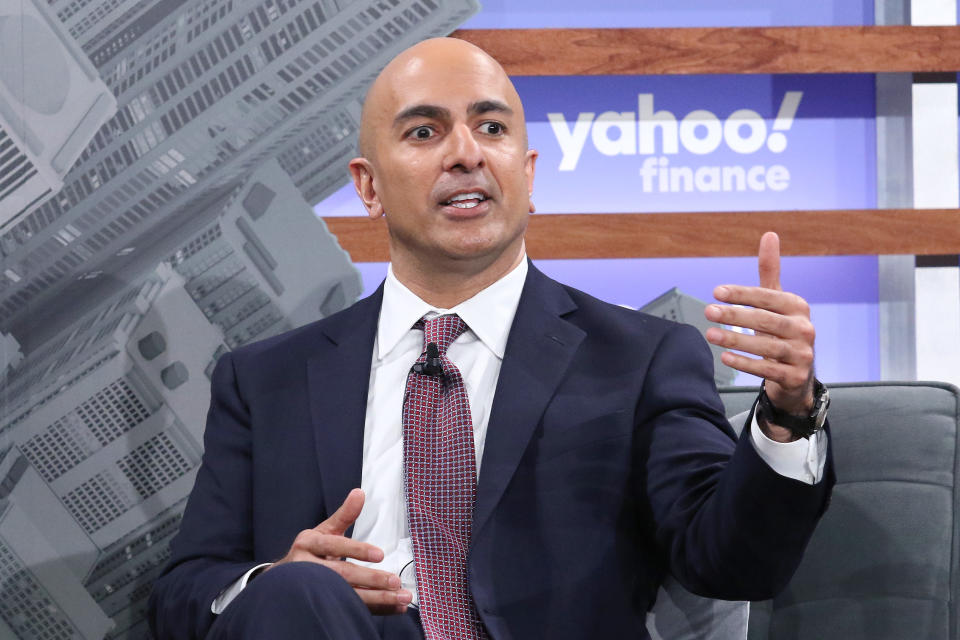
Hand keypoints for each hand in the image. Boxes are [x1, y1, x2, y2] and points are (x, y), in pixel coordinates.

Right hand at [268, 488, 410, 613]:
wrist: (283, 579)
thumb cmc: (310, 552)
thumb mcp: (324, 530)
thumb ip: (345, 515)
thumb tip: (359, 493)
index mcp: (309, 544)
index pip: (334, 546)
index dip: (357, 550)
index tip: (380, 554)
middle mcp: (307, 567)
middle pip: (341, 576)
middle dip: (371, 580)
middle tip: (395, 582)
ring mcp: (312, 589)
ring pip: (346, 596)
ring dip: (376, 599)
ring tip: (400, 598)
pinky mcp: (321, 604)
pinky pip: (350, 608)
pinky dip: (373, 609)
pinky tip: (392, 607)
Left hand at [703, 231, 815, 441]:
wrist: (796, 374)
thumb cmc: (781, 331)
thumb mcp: (777, 301)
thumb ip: (770, 271)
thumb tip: (769, 234)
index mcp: (797, 307)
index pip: (768, 297)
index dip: (743, 294)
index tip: (716, 292)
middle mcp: (803, 329)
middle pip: (766, 320)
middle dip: (735, 315)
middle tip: (708, 311)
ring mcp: (802, 354)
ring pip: (766, 346)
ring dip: (736, 339)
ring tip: (710, 334)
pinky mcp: (794, 376)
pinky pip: (767, 369)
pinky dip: (746, 363)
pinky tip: (725, 357)